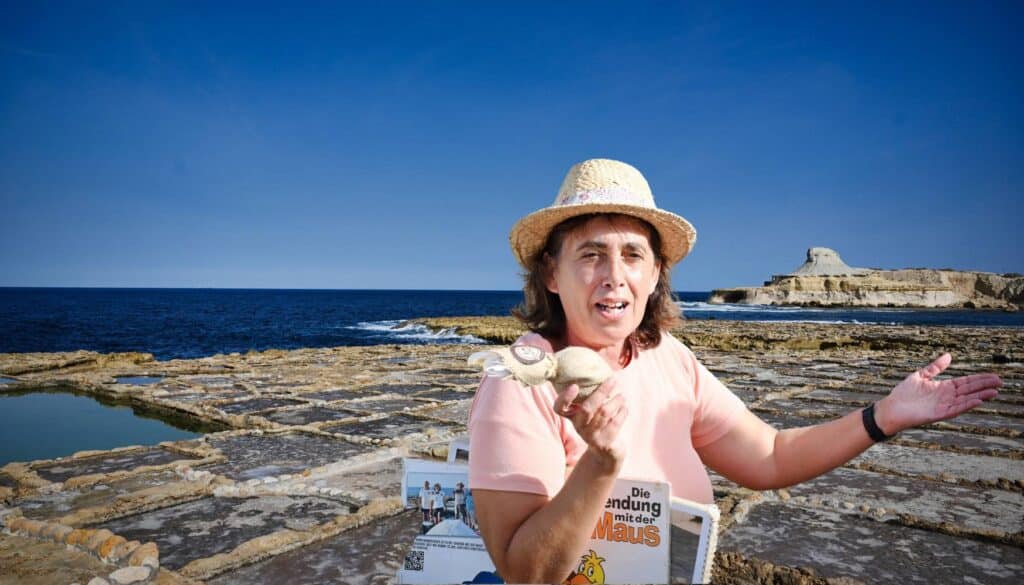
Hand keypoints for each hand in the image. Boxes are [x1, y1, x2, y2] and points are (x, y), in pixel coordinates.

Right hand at [553, 377, 626, 472]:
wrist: (605, 451)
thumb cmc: (598, 422)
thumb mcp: (590, 411)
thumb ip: (591, 395)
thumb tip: (602, 370)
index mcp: (572, 417)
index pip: (559, 408)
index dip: (565, 398)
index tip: (574, 386)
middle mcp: (578, 427)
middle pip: (587, 408)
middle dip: (602, 391)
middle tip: (613, 380)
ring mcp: (590, 436)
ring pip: (604, 413)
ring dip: (616, 401)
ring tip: (622, 395)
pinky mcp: (604, 443)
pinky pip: (615, 423)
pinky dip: (622, 412)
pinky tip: (625, 407)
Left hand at [876, 353, 1001, 433]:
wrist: (892, 407)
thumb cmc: (904, 393)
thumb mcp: (921, 376)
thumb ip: (935, 367)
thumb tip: (949, 355)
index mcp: (943, 387)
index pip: (966, 382)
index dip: (979, 379)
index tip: (993, 376)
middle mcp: (946, 397)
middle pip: (969, 390)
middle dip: (984, 386)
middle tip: (1000, 382)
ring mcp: (944, 405)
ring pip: (966, 400)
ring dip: (980, 396)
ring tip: (994, 391)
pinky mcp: (939, 414)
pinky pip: (956, 409)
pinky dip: (967, 405)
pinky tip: (977, 401)